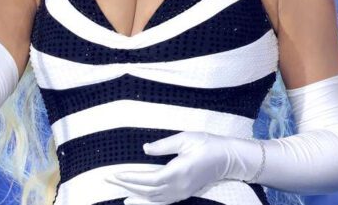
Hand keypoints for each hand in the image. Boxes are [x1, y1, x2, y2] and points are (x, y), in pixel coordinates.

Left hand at [104, 131, 237, 204]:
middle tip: (108, 180)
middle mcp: (178, 186)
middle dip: (126, 186)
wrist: (229, 159)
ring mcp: (182, 192)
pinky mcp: (184, 193)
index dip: (130, 178)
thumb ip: (164, 145)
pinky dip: (149, 203)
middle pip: (147, 191)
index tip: (115, 175)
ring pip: (154, 199)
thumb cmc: (208, 144)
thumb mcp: (185, 138)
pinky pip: (163, 202)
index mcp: (178, 172)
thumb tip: (145, 149)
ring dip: (136, 196)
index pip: (148, 179)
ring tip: (120, 193)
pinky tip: (139, 201)